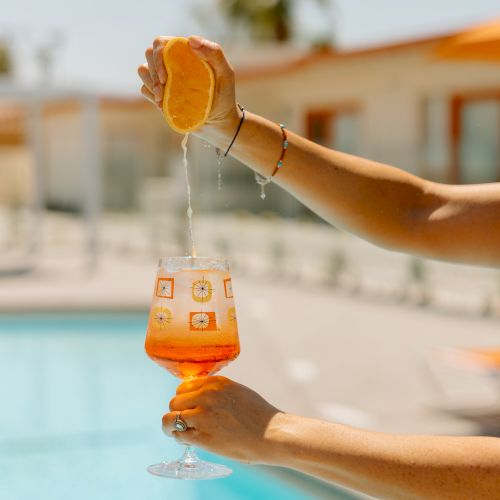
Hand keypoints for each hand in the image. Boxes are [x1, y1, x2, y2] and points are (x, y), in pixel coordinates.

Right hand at [137, 36, 239, 139]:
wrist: (219, 123)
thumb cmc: (225, 96)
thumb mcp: (225, 73)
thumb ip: (214, 53)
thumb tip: (190, 40)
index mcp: (185, 53)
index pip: (162, 43)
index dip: (158, 57)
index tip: (165, 77)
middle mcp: (173, 62)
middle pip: (149, 54)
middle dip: (152, 72)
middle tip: (162, 90)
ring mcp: (165, 79)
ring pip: (143, 70)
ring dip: (149, 83)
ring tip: (162, 99)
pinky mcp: (161, 95)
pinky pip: (145, 89)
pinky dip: (151, 96)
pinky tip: (163, 106)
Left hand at [163, 376, 282, 463]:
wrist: (271, 433)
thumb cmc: (258, 415)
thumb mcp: (237, 392)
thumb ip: (217, 392)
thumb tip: (199, 398)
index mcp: (215, 383)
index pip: (184, 386)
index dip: (184, 398)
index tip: (188, 406)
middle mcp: (206, 395)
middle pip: (174, 401)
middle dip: (177, 411)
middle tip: (185, 421)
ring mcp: (203, 416)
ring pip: (170, 418)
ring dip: (171, 426)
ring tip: (178, 431)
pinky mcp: (203, 436)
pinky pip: (178, 435)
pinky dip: (178, 438)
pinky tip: (187, 439)